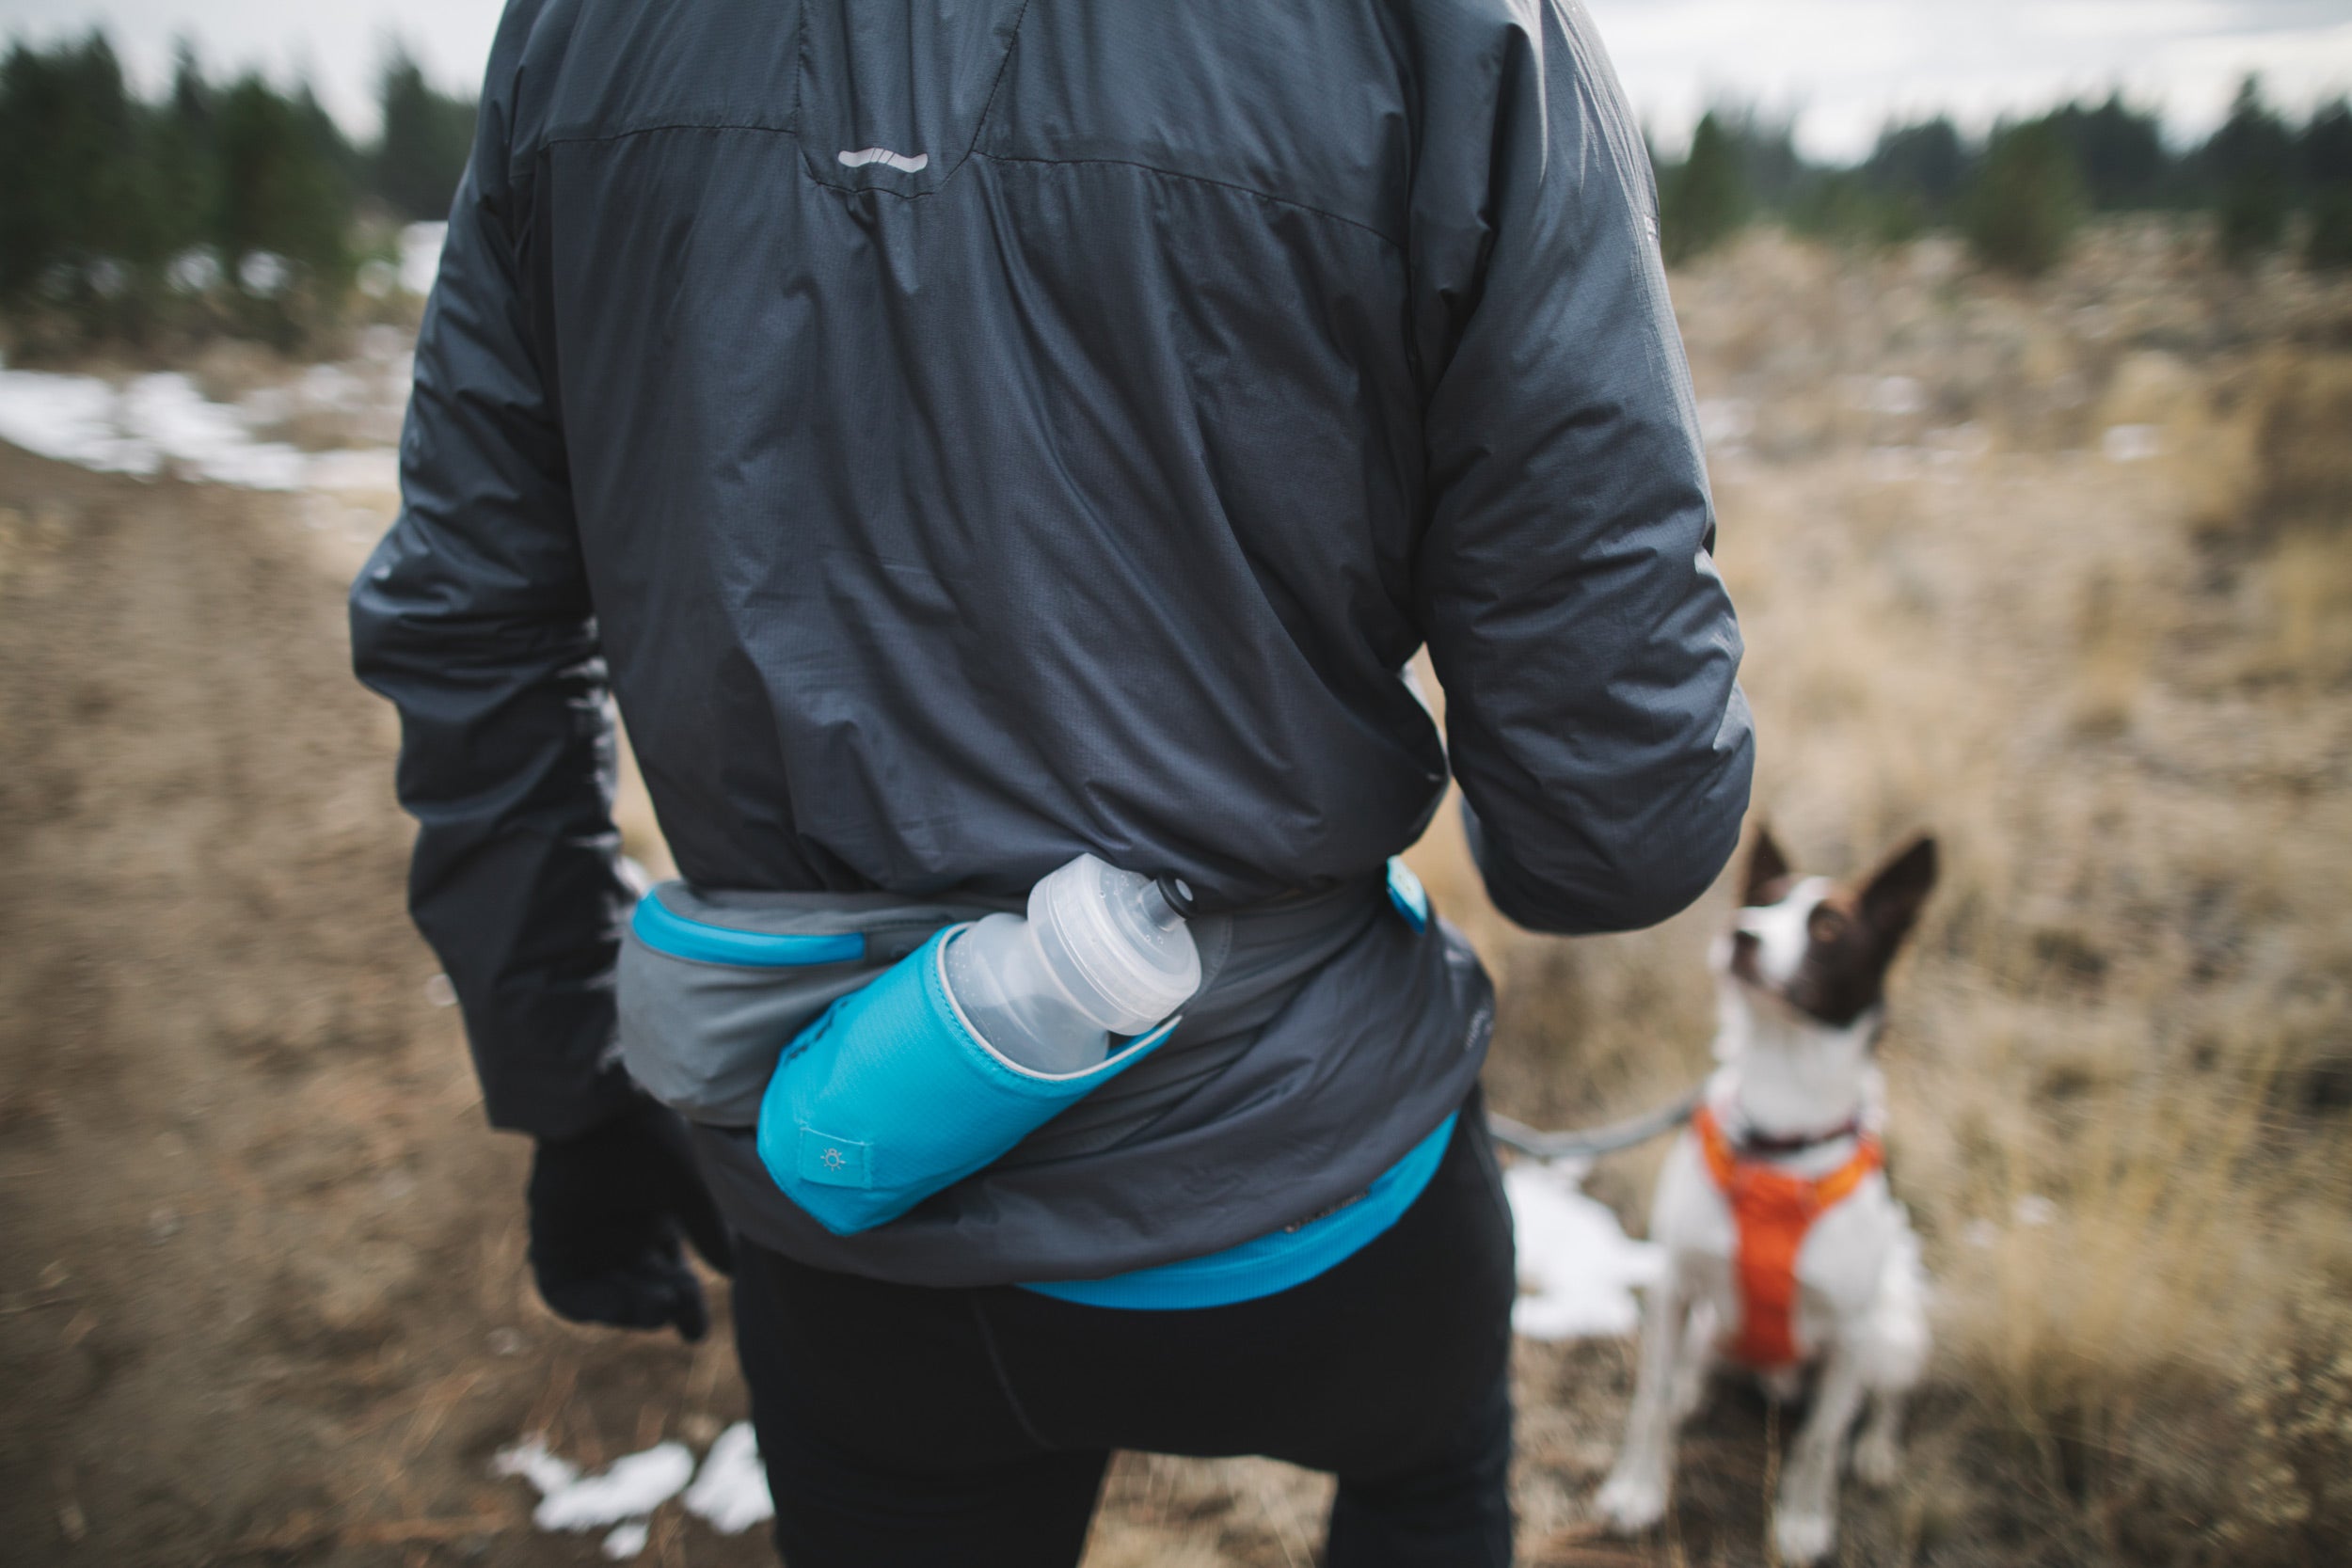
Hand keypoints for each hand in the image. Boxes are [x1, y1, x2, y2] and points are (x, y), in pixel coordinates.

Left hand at [527, 1097, 736, 1340]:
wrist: (603, 1109)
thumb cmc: (650, 1138)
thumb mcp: (689, 1190)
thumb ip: (708, 1231)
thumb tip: (729, 1274)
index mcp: (653, 1224)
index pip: (671, 1279)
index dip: (684, 1309)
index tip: (696, 1335)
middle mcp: (618, 1237)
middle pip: (641, 1292)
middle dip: (661, 1308)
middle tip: (677, 1308)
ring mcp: (583, 1243)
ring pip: (606, 1297)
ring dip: (630, 1310)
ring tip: (656, 1306)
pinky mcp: (550, 1244)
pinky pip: (564, 1294)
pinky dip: (590, 1305)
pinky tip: (618, 1304)